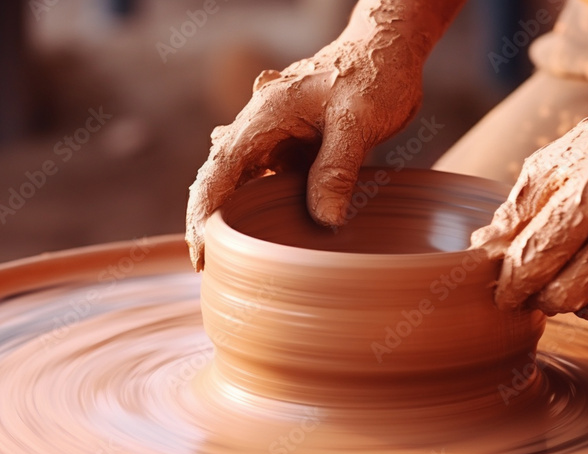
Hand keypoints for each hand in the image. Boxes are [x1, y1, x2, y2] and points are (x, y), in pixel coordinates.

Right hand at [185, 32, 424, 270]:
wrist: (386, 50)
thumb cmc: (373, 76)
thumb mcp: (359, 121)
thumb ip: (338, 169)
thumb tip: (325, 221)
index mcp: (262, 117)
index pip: (217, 171)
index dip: (202, 215)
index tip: (201, 253)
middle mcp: (258, 129)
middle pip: (218, 181)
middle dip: (209, 224)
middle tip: (210, 269)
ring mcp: (272, 140)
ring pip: (241, 185)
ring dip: (235, 219)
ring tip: (236, 263)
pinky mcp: (290, 151)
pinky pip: (268, 184)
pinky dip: (263, 211)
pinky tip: (269, 239)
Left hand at [472, 81, 587, 322]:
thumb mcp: (555, 162)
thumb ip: (516, 210)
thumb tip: (482, 252)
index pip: (536, 259)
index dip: (510, 285)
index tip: (500, 293)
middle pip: (563, 293)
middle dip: (535, 297)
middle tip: (526, 288)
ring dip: (565, 300)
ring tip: (558, 276)